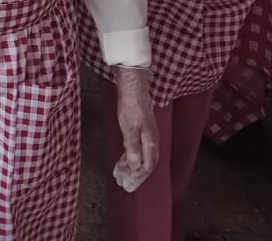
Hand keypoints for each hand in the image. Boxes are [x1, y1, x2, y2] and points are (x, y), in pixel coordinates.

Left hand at [111, 65, 159, 192]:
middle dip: (134, 176)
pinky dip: (130, 156)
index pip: (146, 166)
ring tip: (120, 174)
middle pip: (145, 164)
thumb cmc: (131, 105)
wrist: (133, 86)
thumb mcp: (129, 127)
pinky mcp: (141, 129)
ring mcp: (147, 135)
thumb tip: (135, 166)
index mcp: (150, 141)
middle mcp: (151, 140)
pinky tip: (124, 160)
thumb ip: (132, 147)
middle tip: (123, 184)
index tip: (126, 184)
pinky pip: (137, 148)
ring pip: (141, 157)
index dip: (137, 177)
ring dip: (131, 167)